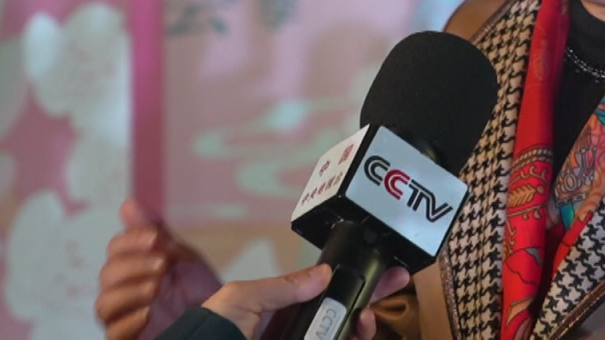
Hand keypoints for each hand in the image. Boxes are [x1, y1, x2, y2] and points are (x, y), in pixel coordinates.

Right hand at [97, 199, 221, 338]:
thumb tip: (127, 204)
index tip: (155, 237)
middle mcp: (124, 293)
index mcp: (134, 269)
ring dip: (129, 292)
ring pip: (104, 305)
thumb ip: (156, 234)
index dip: (131, 239)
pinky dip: (128, 321)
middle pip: (107, 275)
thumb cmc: (199, 290)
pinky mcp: (129, 339)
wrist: (223, 321)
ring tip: (156, 287)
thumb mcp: (182, 258)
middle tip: (162, 264)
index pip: (116, 249)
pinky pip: (113, 333)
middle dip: (133, 265)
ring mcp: (125, 318)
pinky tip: (149, 313)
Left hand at [203, 263, 410, 339]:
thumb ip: (284, 287)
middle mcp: (300, 333)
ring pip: (346, 338)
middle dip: (370, 301)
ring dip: (363, 327)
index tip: (380, 271)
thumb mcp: (243, 297)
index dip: (354, 283)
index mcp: (285, 312)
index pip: (327, 295)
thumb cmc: (212, 331)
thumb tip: (323, 274)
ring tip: (364, 320)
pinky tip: (356, 333)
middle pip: (345, 318)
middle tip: (392, 284)